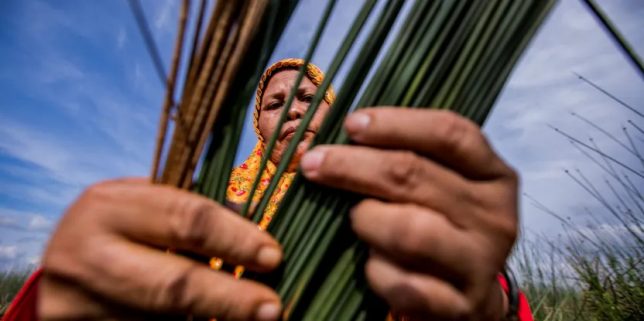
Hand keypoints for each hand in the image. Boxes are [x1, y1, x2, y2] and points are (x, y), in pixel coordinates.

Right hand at [39, 178, 282, 320]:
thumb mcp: (143, 205)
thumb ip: (190, 211)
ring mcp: (78, 302)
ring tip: (252, 319)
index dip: (236, 240)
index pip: (186, 220)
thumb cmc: (119, 229)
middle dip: (231, 298)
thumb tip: (256, 227)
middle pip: (174, 285)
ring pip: (160, 320)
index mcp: (109, 206)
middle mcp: (88, 254)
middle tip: (273, 307)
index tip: (273, 256)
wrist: (62, 271)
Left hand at [301, 108, 517, 319]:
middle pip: (415, 175)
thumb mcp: (443, 186)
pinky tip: (371, 263)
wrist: (473, 300)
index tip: (350, 123)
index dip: (395, 124)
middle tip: (314, 163)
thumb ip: (407, 156)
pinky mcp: (460, 306)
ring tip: (356, 220)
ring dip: (367, 220)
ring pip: (408, 230)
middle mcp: (494, 216)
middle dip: (353, 165)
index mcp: (494, 175)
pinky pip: (403, 284)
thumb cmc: (444, 226)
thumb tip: (339, 130)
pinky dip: (375, 271)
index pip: (449, 133)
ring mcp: (480, 263)